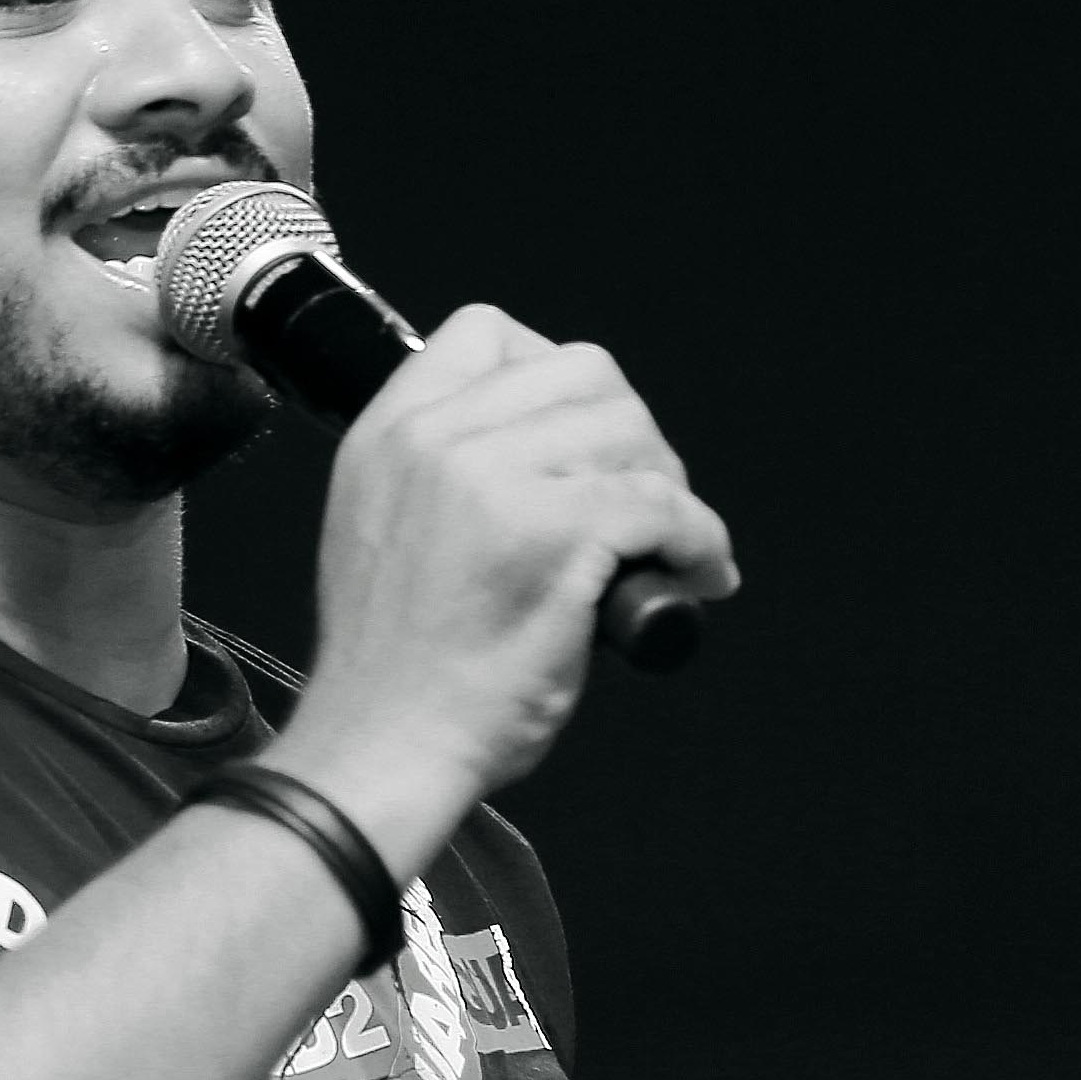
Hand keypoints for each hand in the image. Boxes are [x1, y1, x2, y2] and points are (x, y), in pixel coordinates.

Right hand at [270, 309, 737, 877]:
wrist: (382, 747)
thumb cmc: (394, 671)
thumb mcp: (382, 528)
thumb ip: (442, 472)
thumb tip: (547, 453)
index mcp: (389, 433)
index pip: (487, 332)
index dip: (553, 375)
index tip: (578, 441)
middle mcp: (435, 439)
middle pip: (583, 371)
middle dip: (631, 432)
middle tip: (643, 501)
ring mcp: (492, 479)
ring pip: (630, 431)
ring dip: (670, 487)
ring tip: (672, 545)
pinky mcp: (551, 533)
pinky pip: (662, 505)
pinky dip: (698, 541)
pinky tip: (696, 576)